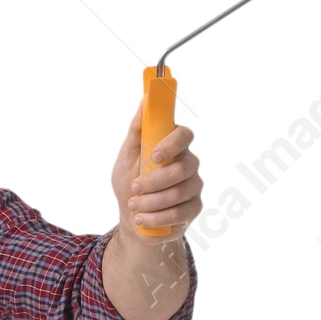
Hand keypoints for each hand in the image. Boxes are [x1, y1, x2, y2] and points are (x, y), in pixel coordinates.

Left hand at [111, 102, 202, 237]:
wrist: (132, 219)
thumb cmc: (130, 183)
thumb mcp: (127, 156)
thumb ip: (137, 130)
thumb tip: (144, 100)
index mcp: (174, 147)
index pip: (184, 135)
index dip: (172, 144)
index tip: (154, 155)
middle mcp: (188, 164)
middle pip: (183, 167)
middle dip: (155, 181)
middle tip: (135, 188)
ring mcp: (193, 187)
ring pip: (180, 192)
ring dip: (151, 201)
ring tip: (134, 206)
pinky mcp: (194, 208)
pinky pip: (180, 214)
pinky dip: (157, 218)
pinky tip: (142, 219)